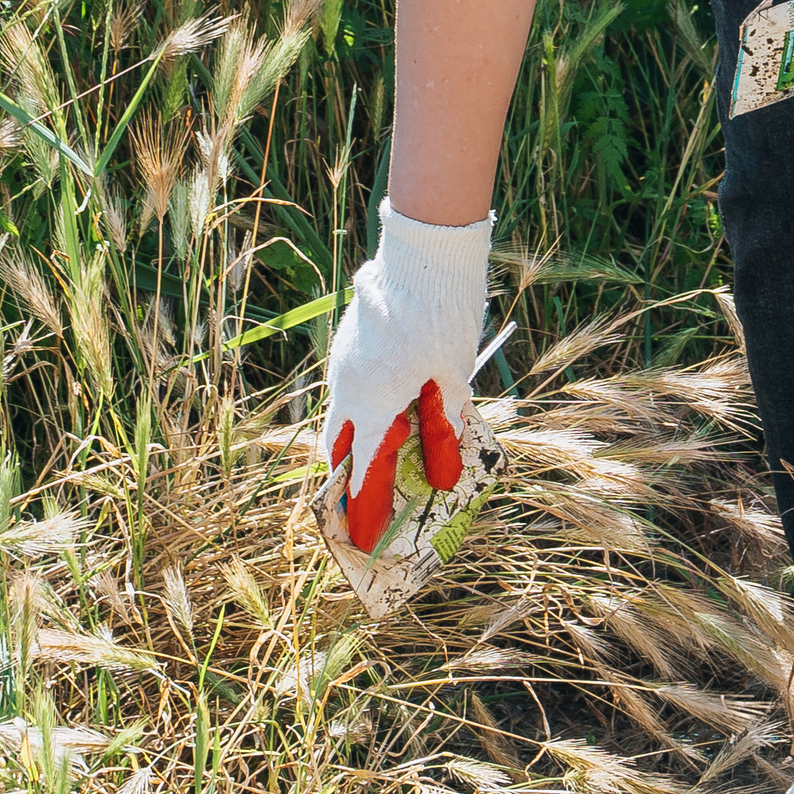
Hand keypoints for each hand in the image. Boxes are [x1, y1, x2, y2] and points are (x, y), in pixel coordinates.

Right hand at [321, 206, 492, 551]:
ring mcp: (345, 362)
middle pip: (340, 447)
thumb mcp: (453, 380)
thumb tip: (441, 477)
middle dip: (347, 479)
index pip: (365, 470)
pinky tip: (387, 409)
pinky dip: (362, 408)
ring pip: (342, 414)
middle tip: (357, 506)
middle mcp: (349, 387)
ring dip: (355, 440)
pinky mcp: (350, 341)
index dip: (365, 508)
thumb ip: (443, 429)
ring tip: (376, 462)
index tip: (364, 539)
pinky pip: (349, 387)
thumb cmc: (444, 320)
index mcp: (374, 404)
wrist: (424, 254)